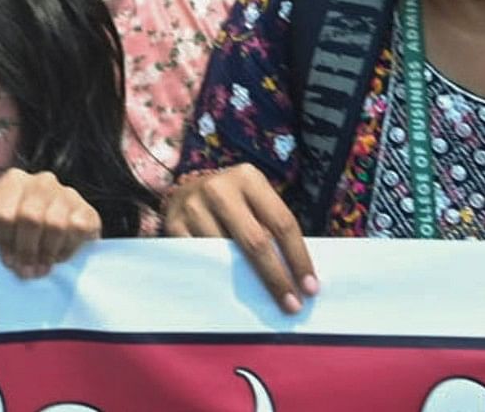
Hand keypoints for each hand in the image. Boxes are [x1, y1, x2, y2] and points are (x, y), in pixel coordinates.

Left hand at [0, 147, 99, 279]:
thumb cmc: (8, 240)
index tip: (6, 260)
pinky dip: (67, 250)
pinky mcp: (88, 211)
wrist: (42, 259)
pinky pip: (78, 229)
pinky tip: (59, 254)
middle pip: (30, 218)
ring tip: (42, 265)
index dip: (4, 243)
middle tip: (26, 270)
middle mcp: (43, 180)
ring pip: (55, 224)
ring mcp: (68, 193)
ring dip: (46, 253)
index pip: (3, 213)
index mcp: (14, 179)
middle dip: (26, 251)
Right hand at [160, 165, 316, 312]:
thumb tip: (298, 279)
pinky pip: (202, 263)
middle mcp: (218, 188)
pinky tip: (232, 297)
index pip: (282, 222)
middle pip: (256, 241)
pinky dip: (219, 282)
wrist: (186, 193)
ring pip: (226, 256)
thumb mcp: (255, 203)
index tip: (310, 288)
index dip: (298, 258)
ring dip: (247, 285)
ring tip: (264, 305)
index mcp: (248, 178)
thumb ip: (272, 229)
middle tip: (292, 306)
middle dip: (277, 278)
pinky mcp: (173, 226)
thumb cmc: (234, 205)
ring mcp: (193, 207)